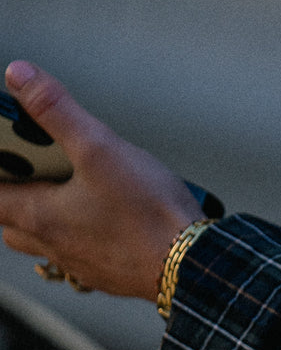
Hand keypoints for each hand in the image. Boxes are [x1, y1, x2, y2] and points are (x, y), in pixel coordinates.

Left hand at [0, 62, 199, 301]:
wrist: (193, 266)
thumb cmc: (148, 214)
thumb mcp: (100, 148)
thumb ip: (55, 111)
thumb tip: (20, 76)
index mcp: (38, 217)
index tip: (7, 150)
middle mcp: (52, 245)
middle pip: (11, 220)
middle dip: (15, 192)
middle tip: (35, 164)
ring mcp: (79, 263)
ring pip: (44, 239)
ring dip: (46, 214)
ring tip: (69, 188)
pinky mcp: (106, 273)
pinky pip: (78, 252)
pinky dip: (80, 232)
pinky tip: (105, 217)